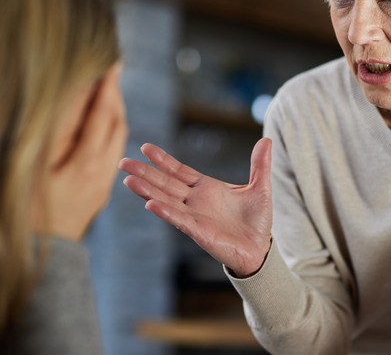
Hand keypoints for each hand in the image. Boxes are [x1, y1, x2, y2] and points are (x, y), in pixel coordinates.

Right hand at [33, 64, 127, 240]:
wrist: (38, 260)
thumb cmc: (26, 212)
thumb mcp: (34, 167)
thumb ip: (55, 131)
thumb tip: (71, 95)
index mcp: (86, 163)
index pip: (101, 113)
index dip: (105, 85)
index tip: (111, 61)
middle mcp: (102, 172)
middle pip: (115, 123)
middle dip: (113, 94)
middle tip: (110, 68)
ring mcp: (102, 184)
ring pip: (117, 139)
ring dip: (113, 111)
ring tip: (106, 90)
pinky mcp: (98, 192)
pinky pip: (112, 153)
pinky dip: (109, 130)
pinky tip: (99, 124)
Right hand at [119, 138, 272, 276]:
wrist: (260, 250)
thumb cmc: (257, 221)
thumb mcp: (260, 188)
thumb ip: (260, 164)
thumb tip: (267, 140)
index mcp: (206, 188)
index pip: (179, 171)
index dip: (163, 160)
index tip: (146, 148)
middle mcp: (195, 201)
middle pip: (165, 183)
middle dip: (144, 172)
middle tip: (123, 162)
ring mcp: (194, 216)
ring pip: (166, 199)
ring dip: (147, 190)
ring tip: (128, 180)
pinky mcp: (198, 231)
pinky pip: (179, 219)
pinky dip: (165, 211)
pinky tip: (150, 204)